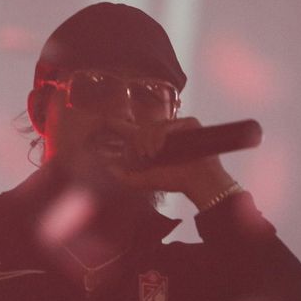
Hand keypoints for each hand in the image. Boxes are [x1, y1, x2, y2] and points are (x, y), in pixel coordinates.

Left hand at [107, 116, 236, 204]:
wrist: (198, 182)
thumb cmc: (176, 181)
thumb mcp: (146, 180)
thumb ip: (126, 178)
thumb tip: (108, 168)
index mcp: (153, 143)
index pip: (132, 129)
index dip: (117, 124)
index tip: (103, 118)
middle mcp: (164, 134)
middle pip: (142, 129)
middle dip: (138, 142)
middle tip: (144, 156)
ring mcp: (177, 128)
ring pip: (153, 126)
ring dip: (148, 140)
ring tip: (152, 154)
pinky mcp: (189, 124)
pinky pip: (168, 125)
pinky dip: (161, 136)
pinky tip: (160, 148)